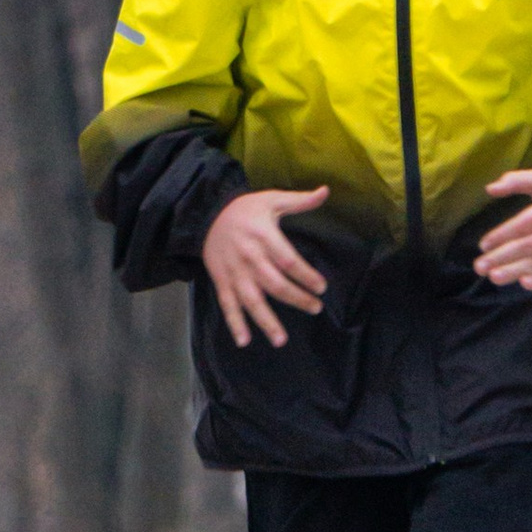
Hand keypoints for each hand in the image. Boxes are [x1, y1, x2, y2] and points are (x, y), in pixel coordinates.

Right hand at [203, 186, 330, 348]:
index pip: (288, 261)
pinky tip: (244, 340)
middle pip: (275, 284)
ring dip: (266, 321)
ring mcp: (234, 273)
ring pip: (252, 300)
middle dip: (296, 299)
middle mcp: (249, 257)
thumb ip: (300, 200)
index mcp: (264, 236)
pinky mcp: (222, 282)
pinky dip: (234, 324)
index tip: (321, 287)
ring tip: (281, 340)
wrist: (206, 214)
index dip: (306, 276)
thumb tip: (325, 191)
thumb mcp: (271, 199)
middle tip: (315, 308)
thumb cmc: (245, 209)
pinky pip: (228, 305)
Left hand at [475, 168, 531, 290]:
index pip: (523, 224)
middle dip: (501, 258)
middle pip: (527, 247)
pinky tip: (523, 282)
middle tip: (479, 267)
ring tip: (494, 277)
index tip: (482, 245)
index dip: (501, 235)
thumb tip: (490, 188)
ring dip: (514, 272)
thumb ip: (516, 181)